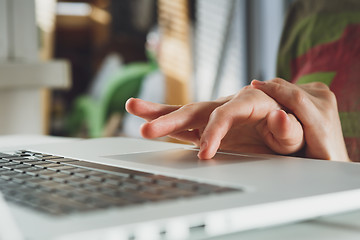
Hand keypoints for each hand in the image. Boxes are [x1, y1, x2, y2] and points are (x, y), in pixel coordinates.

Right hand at [126, 86, 303, 158]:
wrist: (294, 128)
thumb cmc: (297, 130)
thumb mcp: (299, 131)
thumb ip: (289, 126)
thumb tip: (276, 115)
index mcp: (252, 101)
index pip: (226, 113)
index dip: (214, 132)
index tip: (204, 154)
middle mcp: (230, 105)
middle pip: (197, 109)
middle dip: (170, 118)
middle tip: (147, 128)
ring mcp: (217, 116)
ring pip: (185, 112)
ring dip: (158, 113)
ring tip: (133, 107)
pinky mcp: (210, 127)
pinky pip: (185, 125)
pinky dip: (166, 124)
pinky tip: (147, 121)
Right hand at [251, 78, 349, 161]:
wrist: (333, 156)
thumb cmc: (311, 160)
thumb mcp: (297, 154)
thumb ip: (287, 134)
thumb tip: (277, 114)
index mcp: (322, 121)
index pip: (295, 98)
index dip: (273, 90)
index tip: (252, 87)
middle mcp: (326, 103)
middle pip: (290, 89)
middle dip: (267, 87)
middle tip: (248, 89)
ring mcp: (324, 94)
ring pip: (290, 86)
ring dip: (272, 89)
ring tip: (256, 93)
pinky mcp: (320, 90)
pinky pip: (294, 86)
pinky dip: (279, 90)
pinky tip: (269, 96)